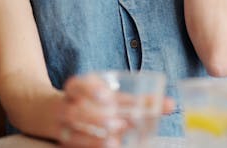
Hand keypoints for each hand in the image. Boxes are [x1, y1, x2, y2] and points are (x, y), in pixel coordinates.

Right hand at [56, 74, 175, 146]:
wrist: (54, 111)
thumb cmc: (93, 100)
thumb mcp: (110, 95)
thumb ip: (140, 100)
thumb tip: (171, 105)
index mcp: (76, 87)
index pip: (78, 85)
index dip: (91, 89)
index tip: (108, 97)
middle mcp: (66, 105)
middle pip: (76, 111)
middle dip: (96, 118)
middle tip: (117, 123)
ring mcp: (62, 125)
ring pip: (72, 131)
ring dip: (93, 137)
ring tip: (114, 140)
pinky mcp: (64, 141)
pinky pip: (72, 145)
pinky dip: (89, 146)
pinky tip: (107, 146)